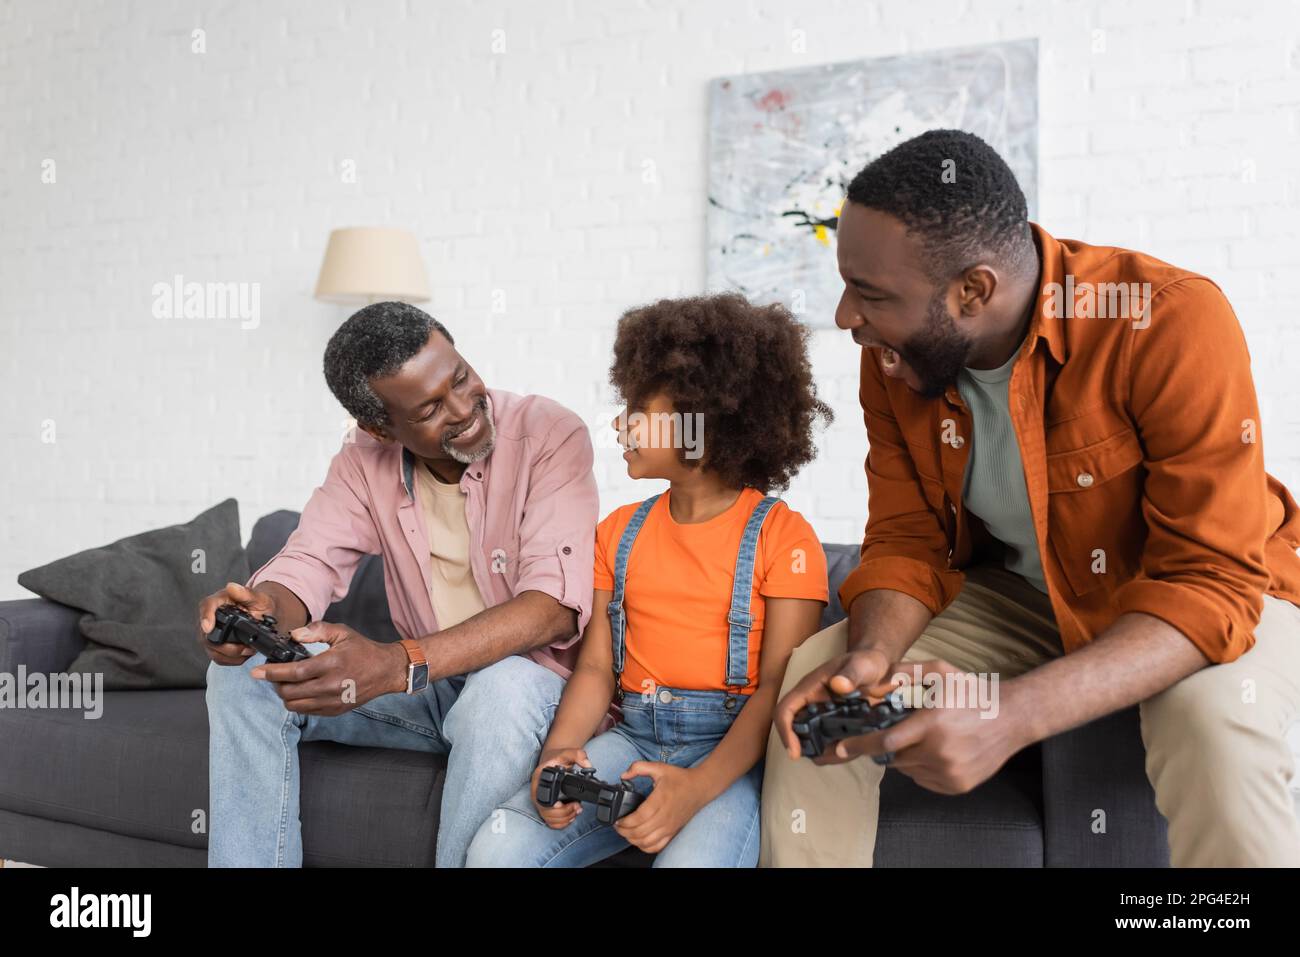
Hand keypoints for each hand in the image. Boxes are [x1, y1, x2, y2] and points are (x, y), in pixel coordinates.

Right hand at [196, 581, 276, 665]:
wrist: (264, 614)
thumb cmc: (259, 604)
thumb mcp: (258, 597)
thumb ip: (246, 593)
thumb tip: (232, 587)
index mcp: (219, 601)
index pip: (206, 606)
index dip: (206, 617)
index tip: (209, 627)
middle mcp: (211, 617)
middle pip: (207, 635)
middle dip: (226, 645)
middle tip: (245, 647)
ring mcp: (211, 633)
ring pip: (211, 649)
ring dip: (231, 655)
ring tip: (247, 651)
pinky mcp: (215, 646)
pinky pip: (217, 657)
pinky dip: (231, 660)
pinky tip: (243, 655)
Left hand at [249, 621, 406, 715]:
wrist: (385, 671)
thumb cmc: (363, 650)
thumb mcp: (342, 632)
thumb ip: (317, 630)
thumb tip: (294, 634)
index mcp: (331, 664)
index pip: (294, 672)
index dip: (271, 672)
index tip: (256, 671)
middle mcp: (330, 686)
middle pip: (289, 692)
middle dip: (275, 683)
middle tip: (272, 674)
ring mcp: (332, 701)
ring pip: (294, 705)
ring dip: (285, 694)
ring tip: (286, 683)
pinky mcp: (333, 710)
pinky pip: (306, 711)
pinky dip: (297, 702)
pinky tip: (300, 690)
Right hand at [531, 747, 592, 828]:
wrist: (552, 762)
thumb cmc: (557, 759)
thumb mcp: (567, 753)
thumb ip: (578, 755)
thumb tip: (588, 766)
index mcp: (538, 779)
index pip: (541, 798)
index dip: (555, 805)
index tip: (568, 802)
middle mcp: (536, 792)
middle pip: (546, 813)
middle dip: (565, 813)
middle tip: (577, 806)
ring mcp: (540, 802)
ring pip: (549, 820)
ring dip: (565, 819)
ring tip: (576, 810)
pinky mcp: (545, 809)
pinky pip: (551, 823)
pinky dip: (562, 823)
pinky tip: (571, 815)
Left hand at [613, 762, 707, 853]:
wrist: (700, 788)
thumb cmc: (680, 779)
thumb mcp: (659, 767)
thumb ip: (639, 767)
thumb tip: (623, 775)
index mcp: (660, 800)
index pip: (639, 818)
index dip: (624, 821)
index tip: (617, 819)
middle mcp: (665, 816)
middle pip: (640, 832)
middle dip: (624, 831)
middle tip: (618, 825)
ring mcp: (669, 826)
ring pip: (646, 842)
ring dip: (632, 840)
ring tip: (626, 832)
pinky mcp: (672, 832)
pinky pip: (656, 846)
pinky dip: (645, 846)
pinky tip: (639, 839)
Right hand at [773, 646, 897, 763]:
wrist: (880, 667)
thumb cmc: (866, 662)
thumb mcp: (862, 665)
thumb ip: (852, 673)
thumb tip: (838, 684)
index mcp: (809, 689)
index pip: (785, 710)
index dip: (785, 731)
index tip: (794, 753)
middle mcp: (812, 705)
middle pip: (796, 731)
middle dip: (806, 748)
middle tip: (826, 757)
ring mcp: (824, 717)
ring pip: (814, 742)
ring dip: (825, 753)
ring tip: (844, 754)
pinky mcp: (837, 726)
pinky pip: (831, 744)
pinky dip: (838, 753)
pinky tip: (853, 752)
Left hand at [827, 658, 1025, 793]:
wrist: (1012, 717)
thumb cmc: (972, 691)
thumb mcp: (938, 671)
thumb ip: (903, 674)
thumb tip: (870, 682)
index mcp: (933, 724)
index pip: (886, 741)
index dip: (860, 745)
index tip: (841, 747)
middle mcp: (940, 752)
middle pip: (895, 757)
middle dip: (888, 746)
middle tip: (899, 731)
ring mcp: (950, 773)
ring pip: (909, 769)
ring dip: (906, 756)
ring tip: (925, 737)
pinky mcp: (958, 786)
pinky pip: (925, 780)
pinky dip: (921, 768)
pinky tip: (937, 750)